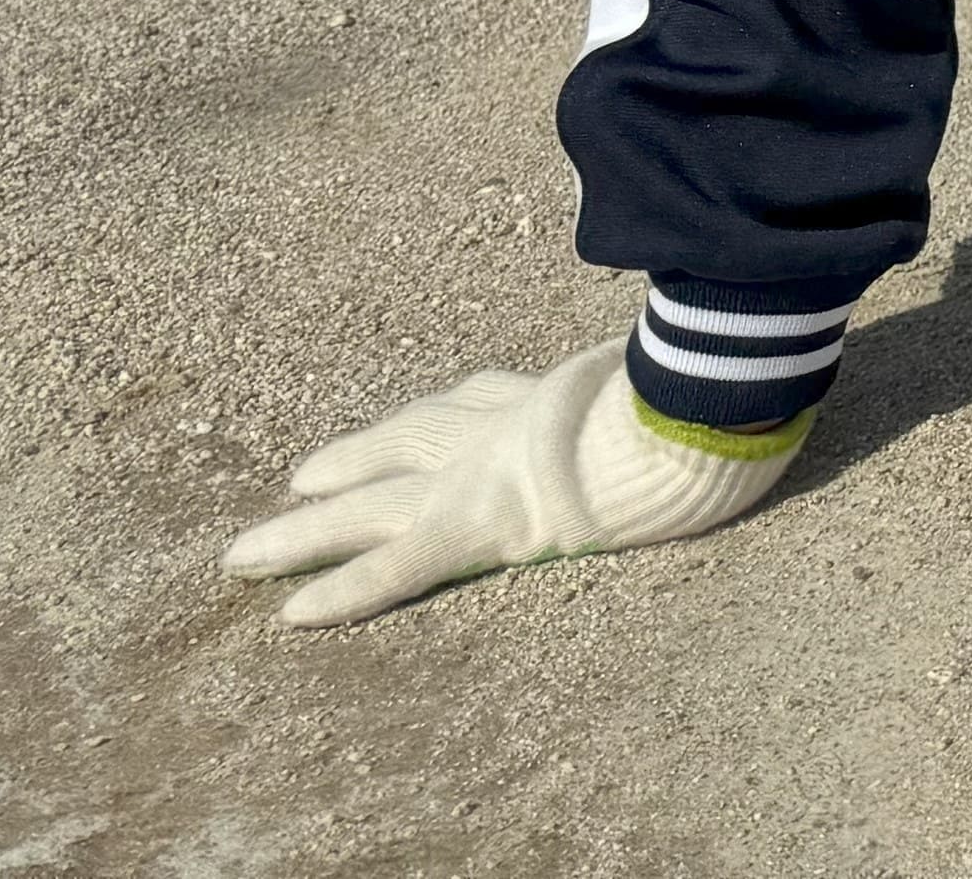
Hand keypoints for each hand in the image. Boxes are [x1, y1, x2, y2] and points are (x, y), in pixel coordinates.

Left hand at [221, 342, 795, 626]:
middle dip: (351, 460)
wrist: (701, 401)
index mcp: (556, 391)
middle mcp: (504, 424)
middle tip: (297, 482)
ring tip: (243, 556)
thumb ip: (680, 368)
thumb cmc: (716, 380)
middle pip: (408, 438)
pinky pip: (399, 567)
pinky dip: (346, 590)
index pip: (482, 398)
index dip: (439, 410)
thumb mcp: (691, 365)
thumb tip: (729, 357)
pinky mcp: (479, 522)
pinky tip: (294, 615)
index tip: (405, 424)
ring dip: (304, 531)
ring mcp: (483, 471)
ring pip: (372, 503)